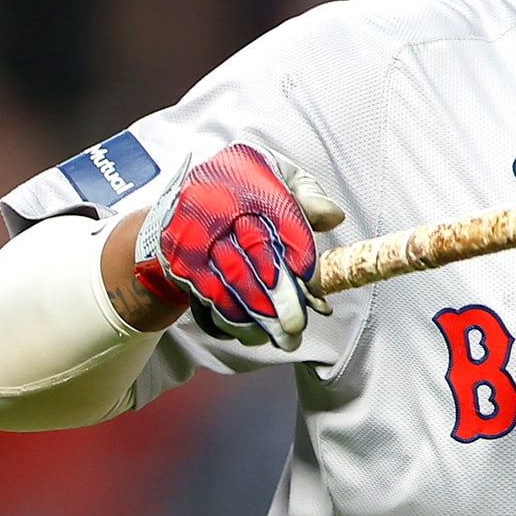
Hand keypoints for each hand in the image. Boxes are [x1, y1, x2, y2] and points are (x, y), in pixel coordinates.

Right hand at [131, 143, 345, 350]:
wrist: (187, 192)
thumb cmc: (246, 186)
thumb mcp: (280, 176)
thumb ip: (309, 196)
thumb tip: (333, 217)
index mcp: (251, 179)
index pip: (283, 216)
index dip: (301, 252)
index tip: (316, 282)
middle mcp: (219, 204)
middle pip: (255, 252)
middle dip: (280, 294)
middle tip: (297, 324)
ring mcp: (195, 234)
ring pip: (230, 280)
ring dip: (257, 316)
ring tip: (282, 339)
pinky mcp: (182, 260)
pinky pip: (208, 295)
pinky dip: (231, 319)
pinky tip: (253, 334)